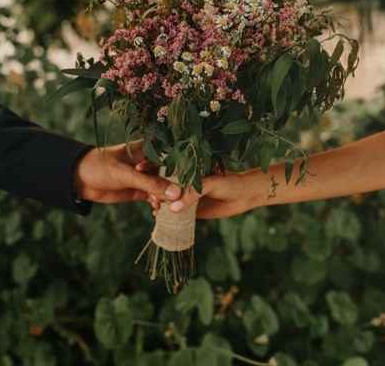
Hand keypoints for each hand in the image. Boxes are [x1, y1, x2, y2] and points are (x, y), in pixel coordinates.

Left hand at [73, 141, 181, 203]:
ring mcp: (145, 176)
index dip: (185, 168)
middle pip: (171, 174)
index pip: (173, 156)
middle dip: (177, 187)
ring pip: (164, 187)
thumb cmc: (101, 167)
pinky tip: (159, 210)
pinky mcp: (139, 189)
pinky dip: (157, 203)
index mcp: (149, 148)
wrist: (78, 179)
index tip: (194, 182)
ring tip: (169, 207)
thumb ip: (151, 184)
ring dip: (167, 197)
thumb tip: (176, 193)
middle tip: (182, 200)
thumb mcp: (126, 174)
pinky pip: (154, 197)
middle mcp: (150, 161)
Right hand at [135, 164, 256, 218]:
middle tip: (144, 194)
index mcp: (188, 168)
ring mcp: (187, 196)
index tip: (138, 168)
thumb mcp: (210, 184)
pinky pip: (176, 213)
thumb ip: (192, 194)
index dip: (151, 166)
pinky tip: (158, 217)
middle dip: (151, 188)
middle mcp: (185, 181)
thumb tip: (173, 208)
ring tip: (151, 207)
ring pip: (167, 199)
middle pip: (162, 183)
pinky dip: (166, 215)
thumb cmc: (230, 183)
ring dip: (157, 203)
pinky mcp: (191, 210)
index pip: (165, 166)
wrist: (246, 196)